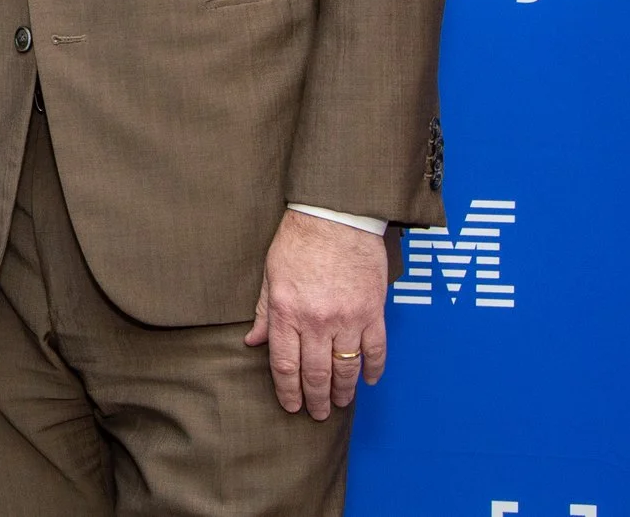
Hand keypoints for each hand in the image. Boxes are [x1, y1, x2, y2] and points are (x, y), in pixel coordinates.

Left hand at [244, 211, 387, 419]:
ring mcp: (347, 318)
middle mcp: (316, 321)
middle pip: (316, 373)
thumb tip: (253, 341)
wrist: (335, 216)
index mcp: (287, 312)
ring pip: (346, 368)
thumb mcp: (271, 275)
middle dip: (316, 399)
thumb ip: (265, 312)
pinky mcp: (372, 312)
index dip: (288, 391)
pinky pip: (376, 349)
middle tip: (317, 414)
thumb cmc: (298, 241)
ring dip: (343, 391)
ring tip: (340, 404)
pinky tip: (368, 380)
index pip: (285, 365)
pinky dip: (373, 368)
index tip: (291, 405)